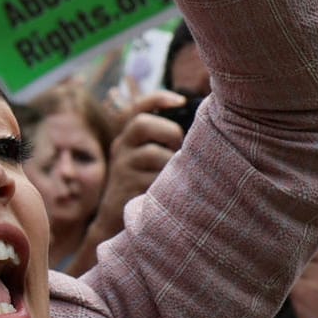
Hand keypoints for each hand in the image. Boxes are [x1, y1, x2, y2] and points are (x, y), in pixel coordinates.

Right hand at [93, 91, 183, 228]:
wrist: (117, 219)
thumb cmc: (145, 184)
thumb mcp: (149, 159)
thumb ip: (163, 142)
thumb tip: (200, 127)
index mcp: (128, 136)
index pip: (138, 107)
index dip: (158, 98)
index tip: (181, 100)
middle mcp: (121, 147)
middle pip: (141, 123)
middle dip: (169, 132)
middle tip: (180, 149)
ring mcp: (121, 167)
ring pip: (152, 153)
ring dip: (170, 163)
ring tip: (177, 175)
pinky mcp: (126, 186)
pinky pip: (153, 178)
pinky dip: (167, 183)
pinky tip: (169, 190)